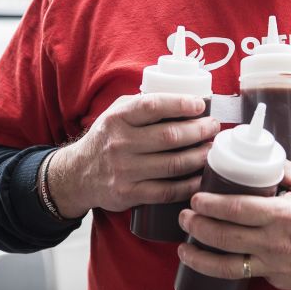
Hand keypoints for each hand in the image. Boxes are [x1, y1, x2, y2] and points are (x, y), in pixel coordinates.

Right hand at [45, 93, 220, 217]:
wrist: (78, 174)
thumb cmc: (107, 138)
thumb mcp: (116, 113)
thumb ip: (143, 103)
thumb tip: (183, 95)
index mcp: (118, 118)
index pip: (152, 106)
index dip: (180, 104)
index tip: (200, 105)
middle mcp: (119, 143)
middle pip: (169, 136)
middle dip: (198, 131)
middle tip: (213, 128)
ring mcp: (124, 170)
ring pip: (173, 164)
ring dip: (199, 157)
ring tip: (211, 149)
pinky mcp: (129, 194)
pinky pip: (167, 191)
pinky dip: (189, 185)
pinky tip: (201, 177)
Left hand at [177, 161, 290, 289]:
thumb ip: (282, 170)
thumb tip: (255, 153)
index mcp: (285, 215)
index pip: (238, 210)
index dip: (211, 205)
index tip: (195, 198)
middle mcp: (279, 244)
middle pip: (226, 238)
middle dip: (198, 227)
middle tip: (185, 216)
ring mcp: (279, 267)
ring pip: (229, 266)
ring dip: (201, 257)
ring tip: (185, 247)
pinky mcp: (281, 281)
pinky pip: (250, 273)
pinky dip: (231, 265)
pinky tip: (217, 257)